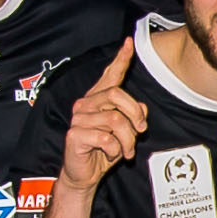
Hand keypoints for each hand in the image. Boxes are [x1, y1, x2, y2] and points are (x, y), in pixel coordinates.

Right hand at [56, 38, 149, 186]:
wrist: (85, 174)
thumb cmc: (103, 151)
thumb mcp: (124, 132)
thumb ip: (132, 115)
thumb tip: (141, 107)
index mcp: (97, 100)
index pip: (110, 75)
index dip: (120, 59)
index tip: (129, 43)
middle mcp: (85, 104)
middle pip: (117, 95)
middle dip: (134, 114)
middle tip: (140, 131)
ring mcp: (78, 118)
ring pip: (115, 120)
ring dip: (128, 140)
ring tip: (126, 151)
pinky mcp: (75, 135)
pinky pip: (106, 138)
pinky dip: (115, 150)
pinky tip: (111, 154)